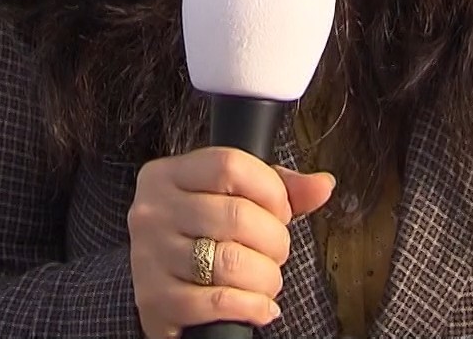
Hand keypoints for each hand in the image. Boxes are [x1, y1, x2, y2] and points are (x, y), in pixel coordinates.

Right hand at [128, 147, 335, 338]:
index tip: (280, 212)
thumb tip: (322, 185)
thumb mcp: (230, 201)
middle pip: (237, 216)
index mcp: (168, 175)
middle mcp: (152, 211)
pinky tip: (261, 307)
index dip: (270, 191)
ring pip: (230, 262)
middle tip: (276, 252)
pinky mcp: (155, 300)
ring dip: (266, 277)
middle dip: (274, 241)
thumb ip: (277, 190)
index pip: (230, 165)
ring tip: (267, 281)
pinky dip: (252, 307)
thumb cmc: (198, 238)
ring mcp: (149, 256)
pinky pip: (217, 303)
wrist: (155, 291)